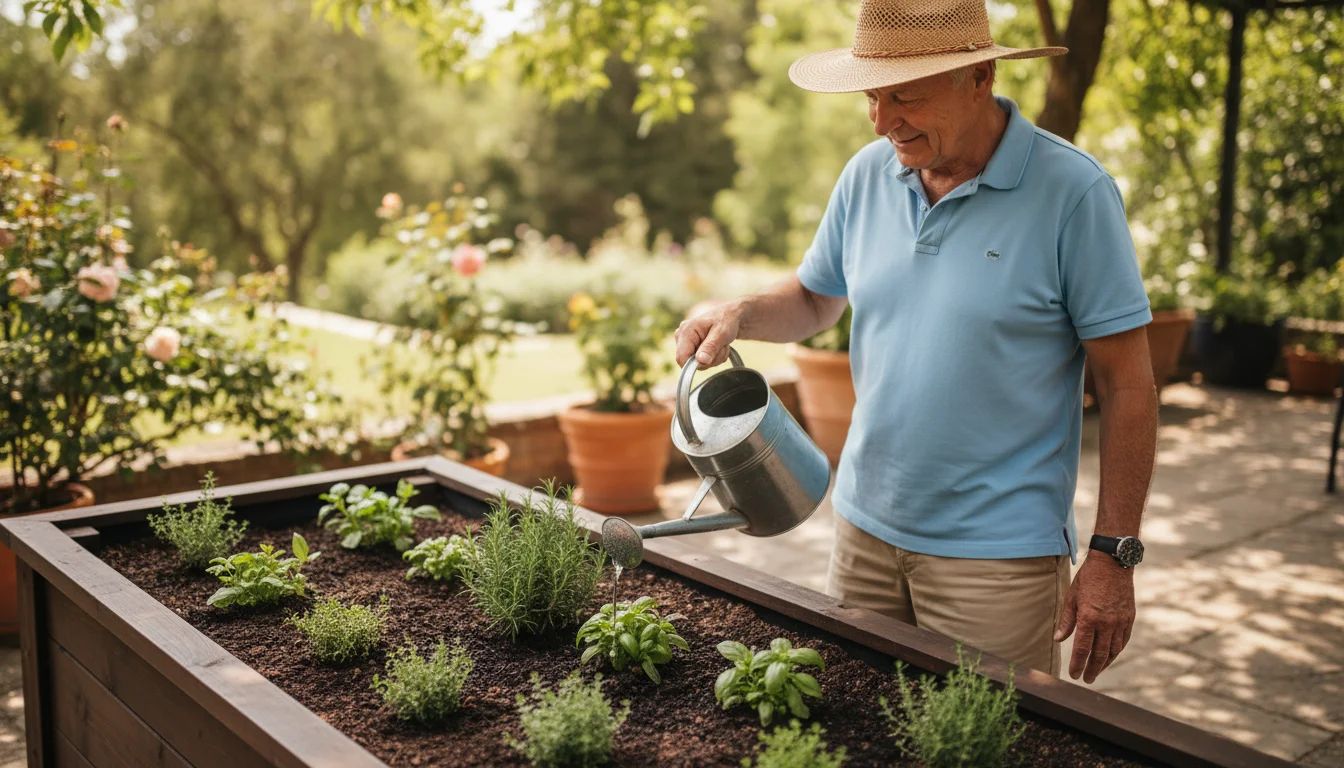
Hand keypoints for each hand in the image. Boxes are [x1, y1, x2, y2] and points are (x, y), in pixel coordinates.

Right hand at [675, 302, 743, 368]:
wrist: (730, 317)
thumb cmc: (726, 321)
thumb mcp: (721, 333)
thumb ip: (710, 347)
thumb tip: (700, 361)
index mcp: (686, 331)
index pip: (682, 358)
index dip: (696, 364)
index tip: (712, 358)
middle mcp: (681, 336)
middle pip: (690, 363)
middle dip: (709, 360)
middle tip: (720, 347)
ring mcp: (684, 342)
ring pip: (697, 364)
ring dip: (713, 359)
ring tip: (720, 345)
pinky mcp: (690, 347)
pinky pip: (700, 362)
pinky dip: (712, 358)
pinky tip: (717, 347)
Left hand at [1053, 554, 1135, 683]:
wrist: (1113, 564)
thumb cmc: (1088, 578)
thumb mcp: (1071, 597)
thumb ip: (1066, 621)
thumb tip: (1058, 640)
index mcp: (1089, 618)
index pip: (1082, 649)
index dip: (1078, 664)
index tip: (1074, 674)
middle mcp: (1106, 623)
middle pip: (1099, 654)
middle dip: (1092, 670)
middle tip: (1086, 679)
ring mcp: (1120, 622)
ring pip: (1113, 650)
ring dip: (1105, 663)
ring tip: (1097, 671)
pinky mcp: (1129, 618)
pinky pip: (1123, 641)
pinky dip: (1116, 651)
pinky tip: (1110, 656)